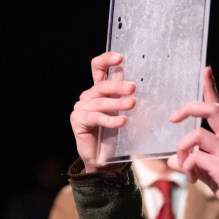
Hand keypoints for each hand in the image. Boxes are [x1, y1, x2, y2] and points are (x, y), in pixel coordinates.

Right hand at [70, 52, 136, 171]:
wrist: (105, 160)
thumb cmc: (117, 134)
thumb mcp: (124, 111)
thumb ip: (126, 95)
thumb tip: (140, 81)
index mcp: (99, 89)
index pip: (98, 68)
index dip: (106, 60)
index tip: (120, 58)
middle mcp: (89, 96)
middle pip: (102, 85)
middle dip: (118, 86)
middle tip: (133, 88)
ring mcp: (82, 107)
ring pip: (101, 102)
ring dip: (118, 103)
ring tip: (132, 104)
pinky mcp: (78, 120)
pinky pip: (96, 117)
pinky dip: (110, 119)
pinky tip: (122, 121)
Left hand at [168, 67, 218, 218]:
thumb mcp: (214, 172)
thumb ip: (196, 162)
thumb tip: (173, 159)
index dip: (211, 87)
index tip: (205, 70)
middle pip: (210, 110)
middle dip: (188, 108)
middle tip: (173, 118)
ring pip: (198, 135)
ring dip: (183, 148)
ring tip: (184, 165)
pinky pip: (196, 158)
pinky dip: (187, 166)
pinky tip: (193, 179)